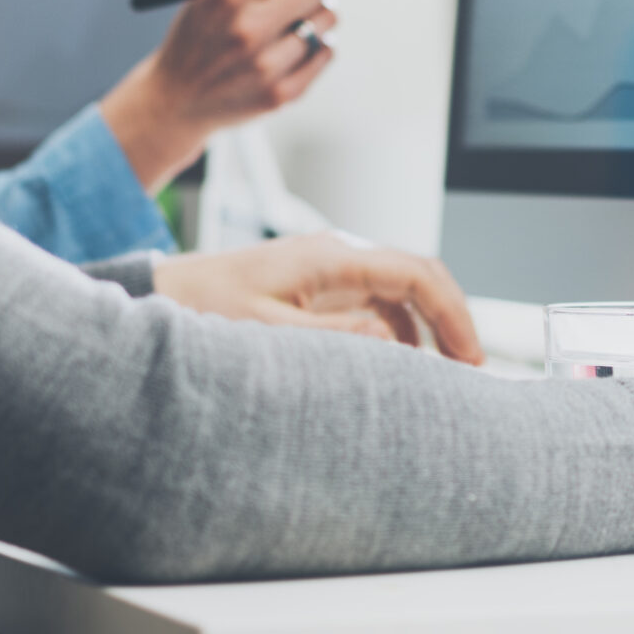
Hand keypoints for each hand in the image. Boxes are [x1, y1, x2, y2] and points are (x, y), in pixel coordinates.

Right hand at [100, 0, 346, 186]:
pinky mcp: (281, 94)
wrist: (175, 100)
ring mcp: (266, 66)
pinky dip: (320, 41)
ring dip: (322, 7)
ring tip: (299, 12)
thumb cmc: (197, 35)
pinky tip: (298, 40)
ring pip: (328, 18)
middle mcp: (247, 30)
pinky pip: (327, 52)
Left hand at [148, 232, 482, 364]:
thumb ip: (335, 338)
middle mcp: (338, 257)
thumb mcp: (269, 333)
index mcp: (331, 257)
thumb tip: (395, 344)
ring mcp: (329, 271)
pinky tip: (397, 367)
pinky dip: (398, 334)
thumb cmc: (202, 311)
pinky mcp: (318, 289)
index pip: (418, 274)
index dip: (454, 314)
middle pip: (419, 279)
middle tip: (469, 372)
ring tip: (439, 377)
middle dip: (450, 322)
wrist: (161, 297)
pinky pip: (376, 306)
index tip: (471, 358)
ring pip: (401, 294)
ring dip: (426, 331)